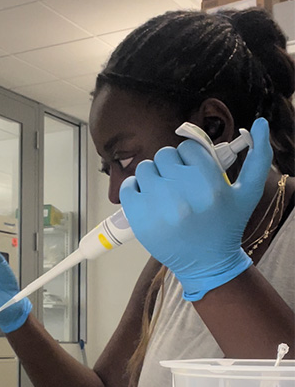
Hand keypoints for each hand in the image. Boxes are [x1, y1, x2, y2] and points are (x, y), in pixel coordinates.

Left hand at [120, 118, 272, 300]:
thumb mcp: (248, 193)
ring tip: (164, 193)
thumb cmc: (226, 226)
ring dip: (152, 177)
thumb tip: (259, 123)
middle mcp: (183, 192)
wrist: (207, 263)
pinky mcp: (138, 217)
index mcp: (210, 183)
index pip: (187, 147)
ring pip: (144, 168)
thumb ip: (259, 157)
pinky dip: (134, 189)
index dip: (189, 158)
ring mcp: (158, 205)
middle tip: (179, 185)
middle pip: (164, 155)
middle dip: (171, 167)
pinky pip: (127, 186)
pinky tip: (148, 199)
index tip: (193, 172)